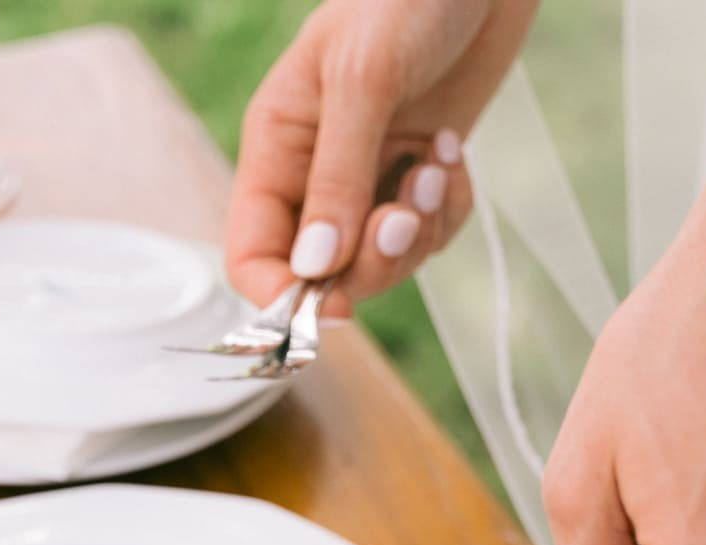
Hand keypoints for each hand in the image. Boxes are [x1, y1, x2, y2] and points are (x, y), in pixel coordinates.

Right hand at [226, 0, 533, 312]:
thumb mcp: (362, 80)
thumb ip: (337, 178)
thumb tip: (314, 268)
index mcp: (276, 148)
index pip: (252, 254)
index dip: (284, 294)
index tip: (331, 302)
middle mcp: (315, 174)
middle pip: (324, 275)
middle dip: (372, 260)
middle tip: (405, 215)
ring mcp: (370, 178)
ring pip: (383, 261)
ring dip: (418, 231)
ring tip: (436, 164)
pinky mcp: (418, 175)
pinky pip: (429, 234)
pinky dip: (447, 209)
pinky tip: (453, 154)